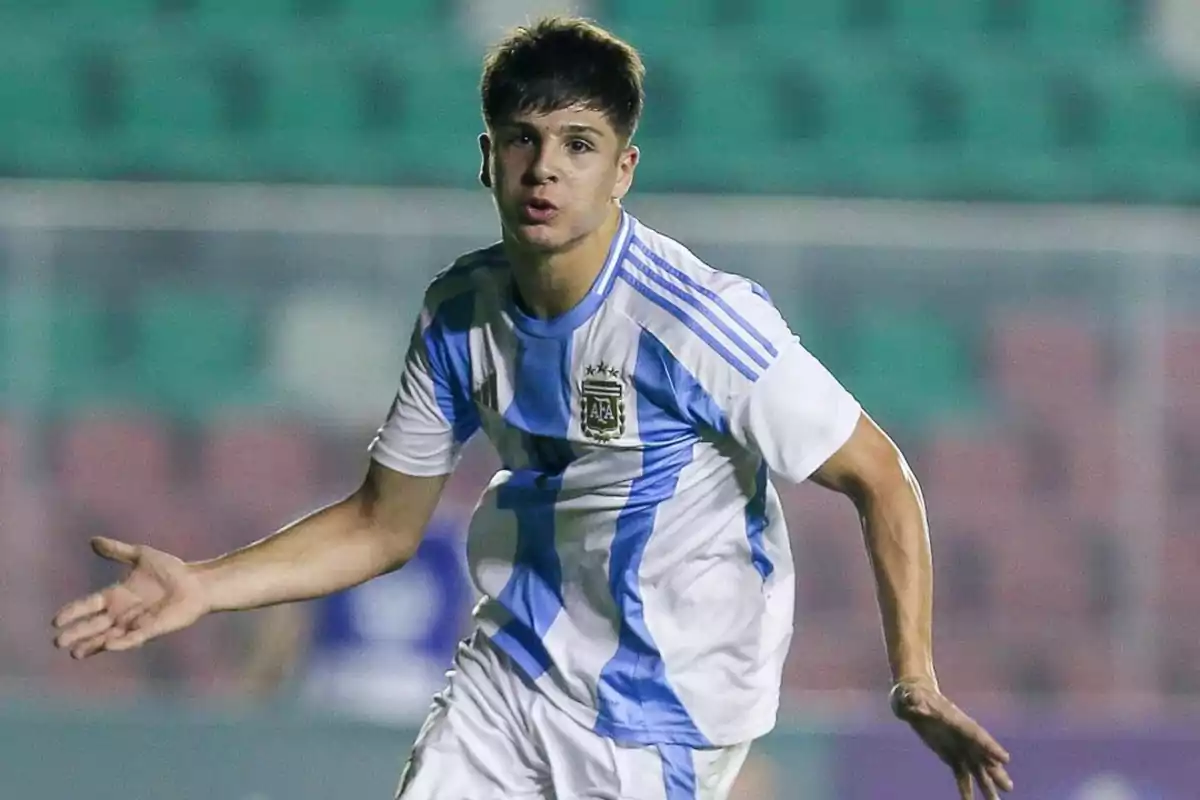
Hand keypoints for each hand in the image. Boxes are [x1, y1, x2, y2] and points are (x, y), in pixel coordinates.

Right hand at [52, 537, 210, 658]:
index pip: (88, 605)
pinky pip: (134, 638)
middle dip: (77, 633)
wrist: (197, 582)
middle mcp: (122, 612)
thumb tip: (92, 540)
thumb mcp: (141, 556)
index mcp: (116, 595)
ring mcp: (136, 623)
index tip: (55, 621)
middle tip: (57, 642)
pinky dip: (122, 642)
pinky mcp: (152, 629)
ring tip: (75, 653)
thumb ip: (117, 550)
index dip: (73, 612)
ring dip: (93, 644)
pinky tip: (108, 646)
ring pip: (109, 637)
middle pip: (94, 625)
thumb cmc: (171, 570)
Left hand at [890, 678, 1013, 799]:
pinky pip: (961, 774)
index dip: (989, 746)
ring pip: (976, 768)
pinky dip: (966, 788)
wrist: (911, 696)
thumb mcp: (908, 695)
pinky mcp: (950, 755)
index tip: (1004, 758)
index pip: (975, 734)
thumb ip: (912, 700)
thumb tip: (912, 702)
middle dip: (994, 770)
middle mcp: (962, 735)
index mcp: (955, 720)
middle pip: (982, 754)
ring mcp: (958, 746)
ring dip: (986, 784)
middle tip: (1008, 787)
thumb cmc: (910, 694)